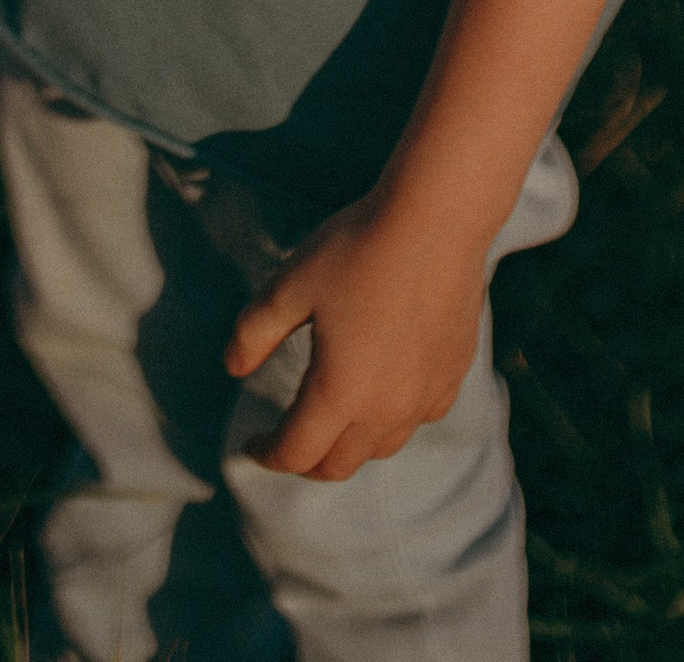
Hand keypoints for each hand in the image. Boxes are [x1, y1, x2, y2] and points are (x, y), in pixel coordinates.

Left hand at [225, 195, 490, 482]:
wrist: (436, 220)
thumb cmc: (356, 249)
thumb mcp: (289, 286)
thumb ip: (254, 333)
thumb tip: (232, 369)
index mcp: (339, 394)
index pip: (296, 453)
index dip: (267, 454)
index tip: (252, 444)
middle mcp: (385, 410)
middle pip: (339, 464)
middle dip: (306, 461)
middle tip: (288, 440)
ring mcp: (425, 396)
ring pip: (382, 448)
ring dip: (350, 446)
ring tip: (332, 422)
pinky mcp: (452, 375)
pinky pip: (418, 419)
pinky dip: (393, 421)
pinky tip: (386, 394)